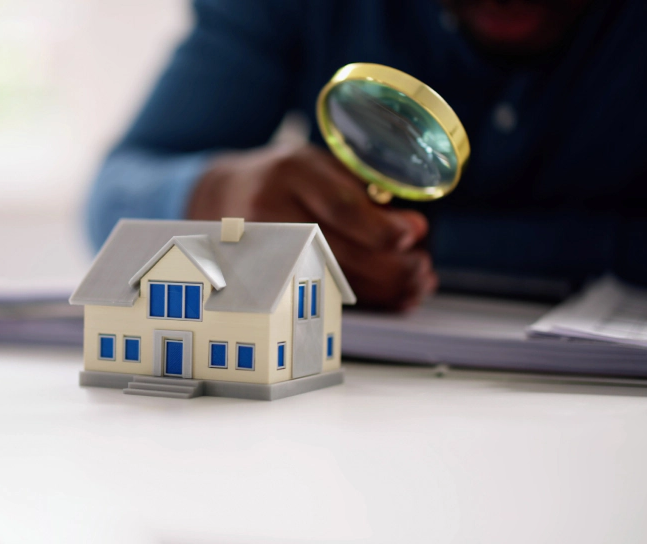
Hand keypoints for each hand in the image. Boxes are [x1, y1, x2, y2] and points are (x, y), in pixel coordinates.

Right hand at [187, 144, 436, 310]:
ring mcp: (267, 246)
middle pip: (338, 250)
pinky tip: (392, 296)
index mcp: (294, 172)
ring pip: (332, 278)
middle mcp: (274, 209)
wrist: (225, 196)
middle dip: (390, 266)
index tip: (413, 234)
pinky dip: (364, 298)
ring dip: (383, 288)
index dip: (380, 227)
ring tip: (415, 284)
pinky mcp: (269, 274)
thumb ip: (362, 189)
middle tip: (421, 266)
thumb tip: (412, 229)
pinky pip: (323, 292)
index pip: (340, 206)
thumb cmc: (287, 178)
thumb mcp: (320, 164)